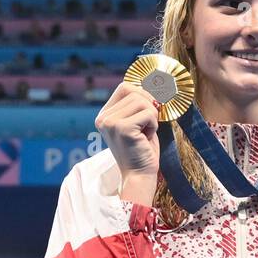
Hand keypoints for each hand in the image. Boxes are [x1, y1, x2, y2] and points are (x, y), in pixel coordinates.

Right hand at [96, 82, 161, 204]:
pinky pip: (148, 113)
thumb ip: (138, 104)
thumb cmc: (142, 150)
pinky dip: (154, 124)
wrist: (140, 175)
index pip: (124, 87)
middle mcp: (103, 118)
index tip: (152, 106)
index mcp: (104, 115)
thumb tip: (154, 82)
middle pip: (133, 91)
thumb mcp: (138, 123)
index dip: (142, 92)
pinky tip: (147, 137)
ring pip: (142, 101)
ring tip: (147, 132)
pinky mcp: (122, 128)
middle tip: (149, 124)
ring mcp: (110, 122)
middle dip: (149, 105)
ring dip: (152, 116)